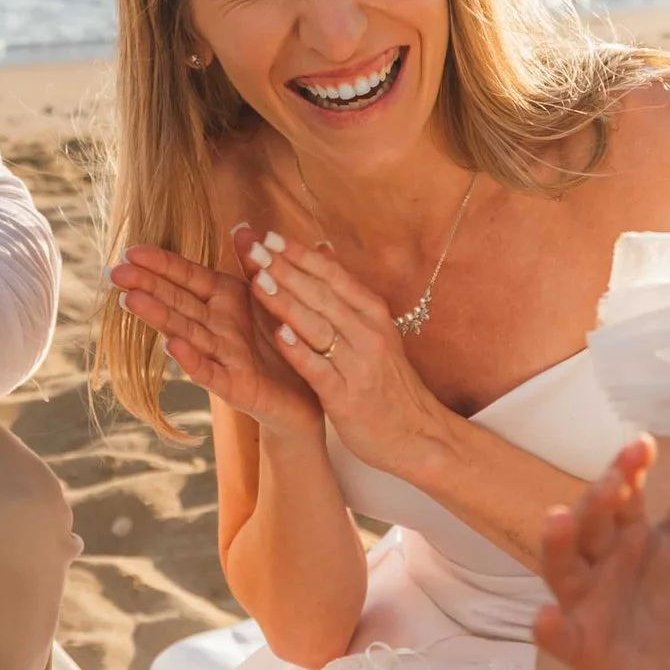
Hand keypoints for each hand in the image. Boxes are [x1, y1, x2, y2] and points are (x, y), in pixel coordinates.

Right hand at [108, 242, 324, 433]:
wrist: (311, 388)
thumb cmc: (285, 339)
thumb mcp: (271, 295)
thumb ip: (254, 263)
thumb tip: (241, 225)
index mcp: (226, 299)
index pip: (187, 276)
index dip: (161, 264)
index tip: (130, 251)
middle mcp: (218, 326)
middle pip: (178, 302)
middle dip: (147, 286)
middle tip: (114, 274)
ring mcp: (223, 355)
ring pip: (186, 332)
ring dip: (159, 317)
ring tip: (131, 301)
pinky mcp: (235, 385)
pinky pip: (211, 371)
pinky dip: (192, 360)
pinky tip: (172, 346)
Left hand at [238, 225, 448, 473]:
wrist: (417, 433)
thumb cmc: (387, 381)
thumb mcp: (374, 330)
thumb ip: (345, 293)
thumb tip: (323, 249)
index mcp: (373, 314)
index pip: (333, 275)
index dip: (300, 254)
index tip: (269, 235)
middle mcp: (369, 333)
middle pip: (322, 294)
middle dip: (286, 269)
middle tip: (253, 248)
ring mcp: (360, 365)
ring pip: (319, 326)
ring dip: (287, 302)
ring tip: (258, 280)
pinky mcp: (348, 397)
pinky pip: (321, 369)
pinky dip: (300, 351)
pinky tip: (280, 336)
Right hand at [534, 433, 669, 669]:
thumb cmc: (666, 601)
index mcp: (623, 534)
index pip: (622, 495)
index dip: (628, 470)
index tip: (642, 446)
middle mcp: (596, 562)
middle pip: (590, 525)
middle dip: (597, 501)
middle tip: (613, 482)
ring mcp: (584, 604)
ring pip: (564, 571)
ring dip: (557, 546)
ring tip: (557, 518)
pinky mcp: (583, 649)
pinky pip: (562, 639)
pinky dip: (550, 630)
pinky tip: (543, 618)